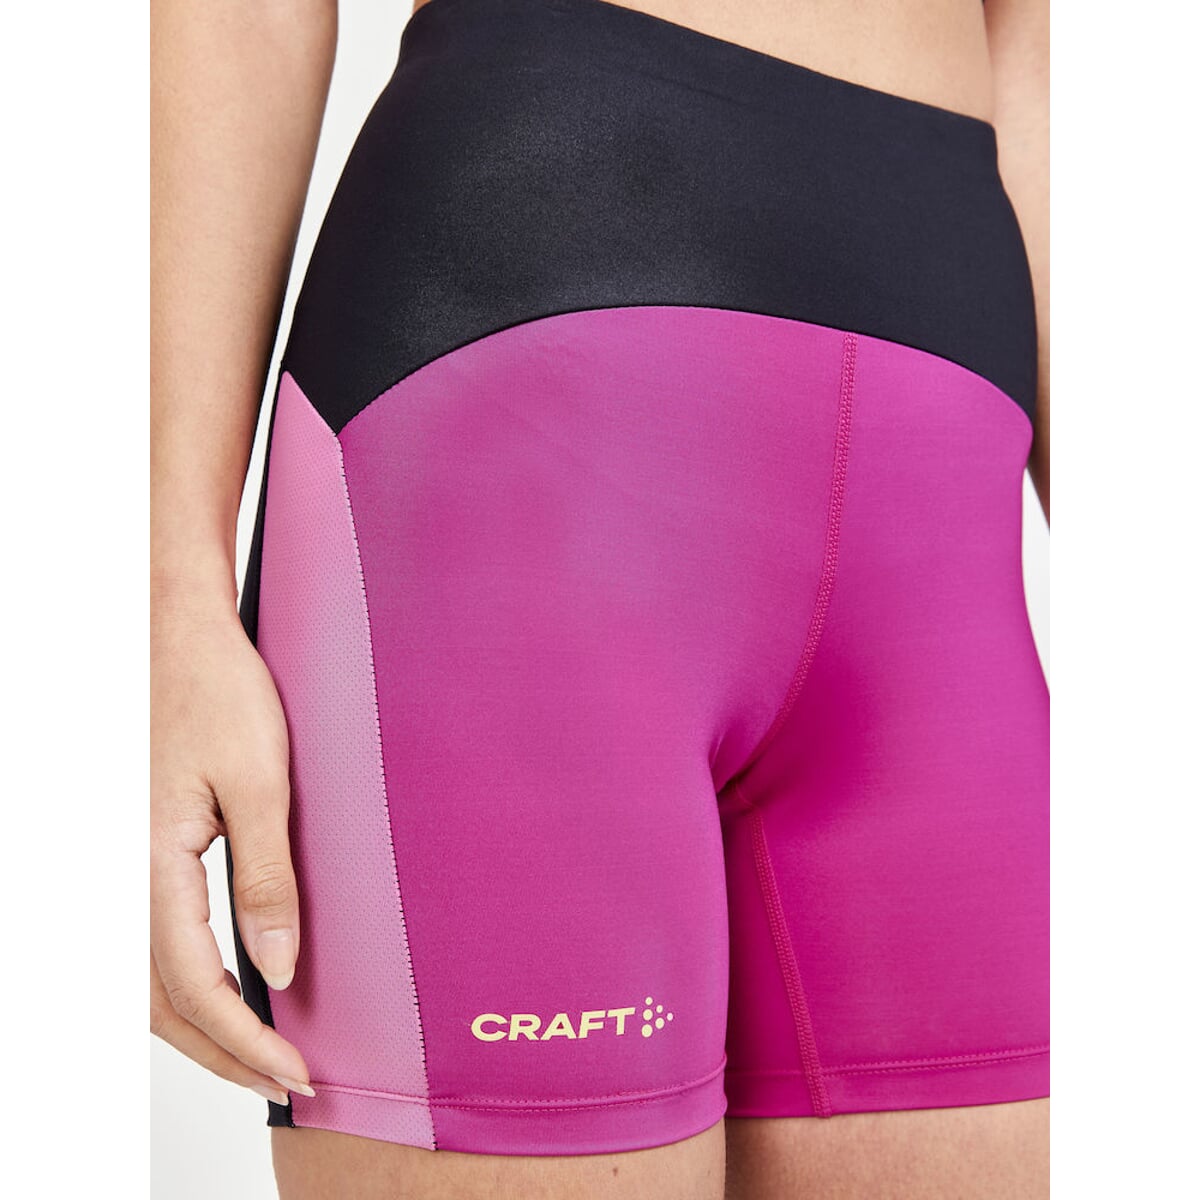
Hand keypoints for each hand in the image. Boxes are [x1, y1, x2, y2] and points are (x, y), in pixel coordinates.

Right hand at [150, 603, 313, 1104]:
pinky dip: (183, 985)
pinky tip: (225, 990)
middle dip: (221, 1053)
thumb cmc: (217, 691)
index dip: (245, 1041)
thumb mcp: (261, 782)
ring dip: (200, 1027)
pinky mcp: (130, 853)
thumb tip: (277, 967)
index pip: (195, 986)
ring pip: (145, 981)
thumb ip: (267, 878)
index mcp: (147, 865)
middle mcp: (118, 876)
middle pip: (159, 1002)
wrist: (174, 635)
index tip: (295, 1070)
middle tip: (284, 1081)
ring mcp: (116, 866)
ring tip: (258, 1053)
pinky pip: (147, 943)